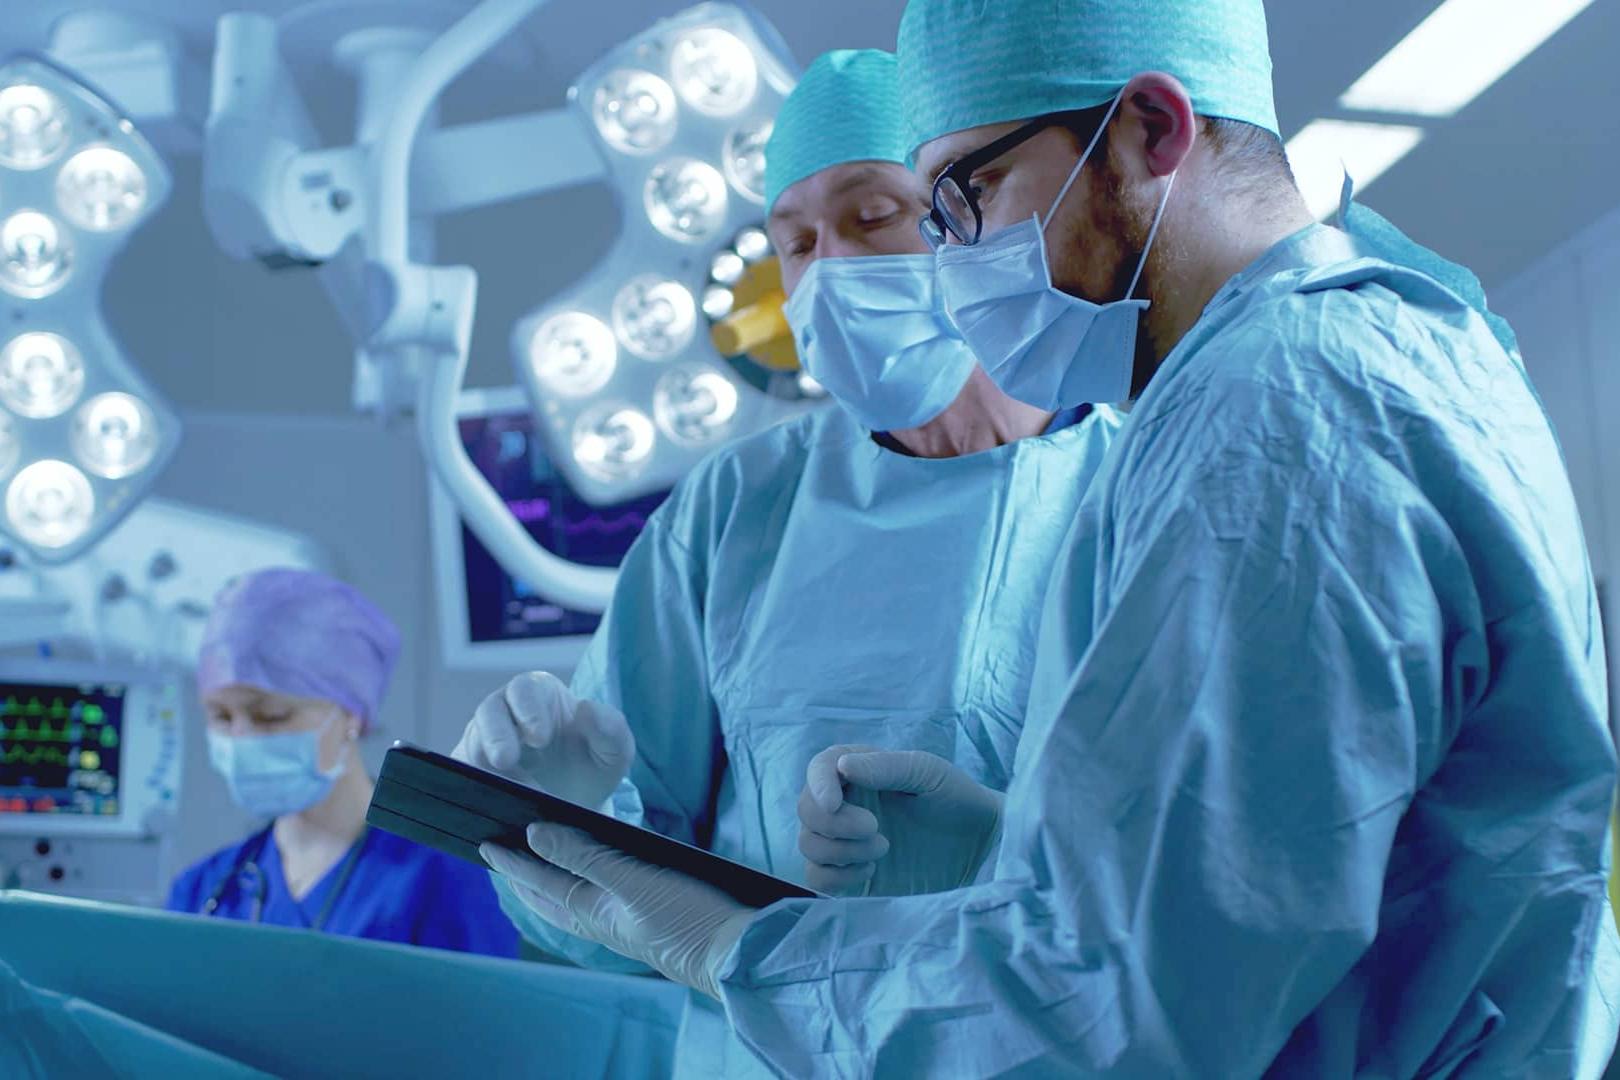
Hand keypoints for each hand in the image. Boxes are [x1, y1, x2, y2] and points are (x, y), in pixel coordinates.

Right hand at [452, 672, 633, 809]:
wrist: (575, 809)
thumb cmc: (593, 766)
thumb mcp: (615, 752)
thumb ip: (611, 728)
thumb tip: (586, 708)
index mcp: (539, 695)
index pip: (525, 690)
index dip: (528, 710)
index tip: (540, 737)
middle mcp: (505, 712)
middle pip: (489, 712)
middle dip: (496, 735)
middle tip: (506, 760)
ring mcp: (482, 742)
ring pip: (471, 745)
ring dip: (484, 766)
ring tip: (506, 790)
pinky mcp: (470, 772)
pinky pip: (460, 777)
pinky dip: (470, 788)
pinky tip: (487, 805)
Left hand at [481, 825, 754, 999]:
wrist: (732, 952)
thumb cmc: (685, 916)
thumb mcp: (634, 880)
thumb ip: (585, 856)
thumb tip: (536, 834)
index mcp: (591, 911)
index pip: (539, 881)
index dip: (512, 861)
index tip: (485, 843)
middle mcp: (600, 920)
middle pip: (547, 898)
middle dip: (521, 876)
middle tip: (499, 855)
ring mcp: (621, 922)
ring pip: (569, 902)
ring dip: (546, 883)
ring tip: (534, 865)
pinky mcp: (643, 919)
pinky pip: (594, 901)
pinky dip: (579, 885)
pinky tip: (590, 880)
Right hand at [798, 746, 1002, 896]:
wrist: (981, 846)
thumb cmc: (957, 799)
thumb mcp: (928, 773)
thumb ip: (886, 767)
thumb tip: (842, 767)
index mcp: (861, 770)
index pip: (819, 768)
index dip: (817, 784)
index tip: (833, 803)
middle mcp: (846, 804)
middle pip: (806, 808)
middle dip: (834, 822)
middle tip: (875, 827)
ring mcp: (846, 841)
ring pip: (808, 843)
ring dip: (840, 850)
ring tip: (884, 848)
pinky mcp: (850, 876)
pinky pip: (817, 878)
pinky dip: (836, 877)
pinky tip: (871, 871)